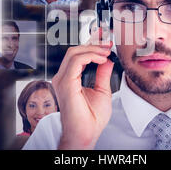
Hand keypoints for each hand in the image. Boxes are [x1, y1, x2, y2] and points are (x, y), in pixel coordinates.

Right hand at [53, 28, 113, 148]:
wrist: (86, 134)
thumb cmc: (91, 119)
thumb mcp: (102, 90)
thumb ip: (103, 73)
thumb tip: (107, 60)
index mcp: (70, 79)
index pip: (78, 55)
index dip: (90, 43)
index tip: (104, 37)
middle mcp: (63, 77)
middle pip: (75, 50)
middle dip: (93, 42)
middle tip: (108, 42)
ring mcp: (62, 80)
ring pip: (74, 53)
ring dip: (93, 48)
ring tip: (106, 51)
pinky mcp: (65, 83)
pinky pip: (75, 61)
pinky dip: (90, 56)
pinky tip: (101, 58)